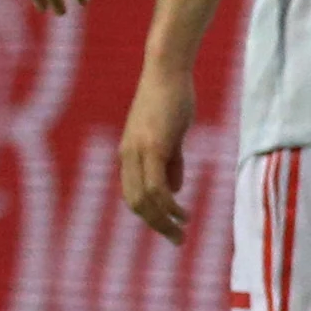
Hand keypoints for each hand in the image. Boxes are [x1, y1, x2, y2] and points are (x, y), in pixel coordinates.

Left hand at [119, 59, 195, 243]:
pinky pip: (156, 186)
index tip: (171, 227)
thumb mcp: (171, 133)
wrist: (167, 71)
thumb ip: (171, 161)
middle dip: (157, 225)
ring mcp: (139, 152)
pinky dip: (168, 204)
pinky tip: (182, 211)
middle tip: (177, 239)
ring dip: (163, 220)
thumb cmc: (172, 97)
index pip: (134, 195)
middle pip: (136, 203)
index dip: (151, 215)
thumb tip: (175, 188)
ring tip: (182, 231)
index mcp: (130, 154)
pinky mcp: (154, 146)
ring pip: (144, 200)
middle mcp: (128, 156)